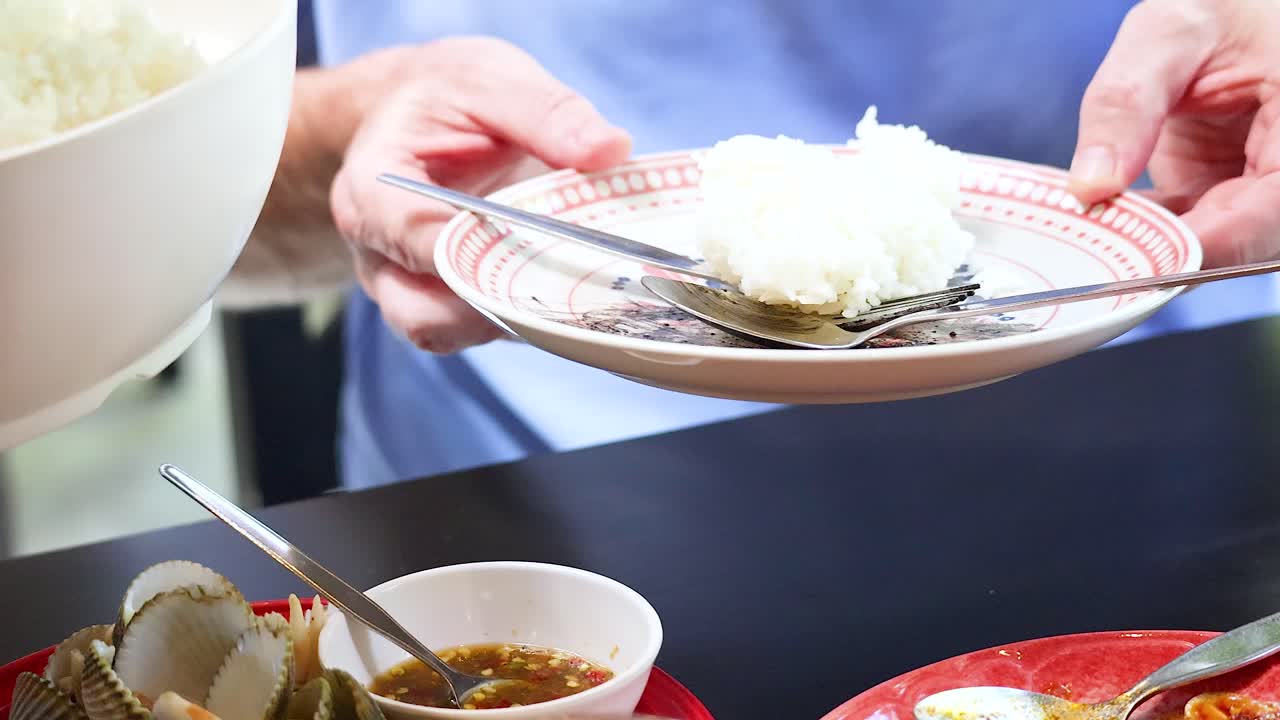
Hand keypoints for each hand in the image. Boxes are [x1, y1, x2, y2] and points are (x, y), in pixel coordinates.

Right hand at [329, 38, 630, 352]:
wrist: (426, 110)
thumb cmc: (448, 94)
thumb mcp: (493, 80)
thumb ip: (546, 113)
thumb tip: (610, 149)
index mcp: (373, 191)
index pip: (417, 243)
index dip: (485, 254)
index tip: (549, 243)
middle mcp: (380, 254)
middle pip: (423, 317)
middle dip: (499, 308)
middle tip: (569, 280)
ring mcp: (410, 288)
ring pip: (454, 335)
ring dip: (517, 320)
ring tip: (577, 285)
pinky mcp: (449, 305)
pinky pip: (483, 331)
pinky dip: (528, 320)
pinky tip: (573, 291)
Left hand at [1068, 0, 1279, 267]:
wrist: (1225, 12)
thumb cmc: (1216, 7)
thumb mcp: (1169, 34)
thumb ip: (1127, 103)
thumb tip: (1090, 186)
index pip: (1271, 210)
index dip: (1210, 243)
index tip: (1142, 262)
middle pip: (1245, 241)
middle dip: (1170, 255)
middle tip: (1095, 266)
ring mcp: (1259, 185)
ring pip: (1214, 246)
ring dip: (1150, 250)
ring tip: (1088, 245)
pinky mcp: (1223, 194)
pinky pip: (1187, 232)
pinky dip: (1140, 234)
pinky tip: (1095, 227)